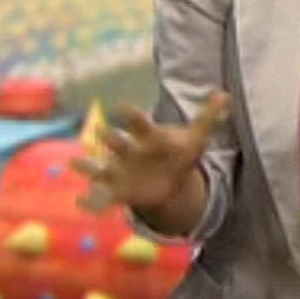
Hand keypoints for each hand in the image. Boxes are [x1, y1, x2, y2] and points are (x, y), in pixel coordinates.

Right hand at [72, 91, 229, 216]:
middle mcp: (129, 151)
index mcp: (148, 136)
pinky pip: (100, 196)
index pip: (140, 123)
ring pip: (100, 167)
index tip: (124, 105)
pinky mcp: (116, 191)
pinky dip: (90, 201)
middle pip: (117, 142)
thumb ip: (209, 117)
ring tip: (74, 164)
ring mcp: (119, 170)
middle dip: (110, 138)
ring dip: (87, 166)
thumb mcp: (196, 138)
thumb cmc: (179, 153)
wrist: (166, 177)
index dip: (133, 115)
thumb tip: (225, 94)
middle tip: (103, 132)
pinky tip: (80, 203)